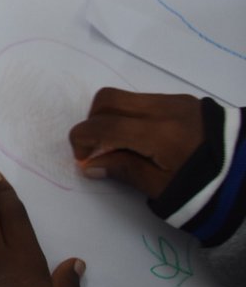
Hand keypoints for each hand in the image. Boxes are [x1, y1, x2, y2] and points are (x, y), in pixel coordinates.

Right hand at [69, 88, 202, 198]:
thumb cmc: (204, 188)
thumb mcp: (161, 188)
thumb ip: (123, 170)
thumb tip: (90, 163)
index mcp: (158, 134)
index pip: (102, 126)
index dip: (82, 140)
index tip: (83, 159)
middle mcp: (164, 109)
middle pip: (107, 99)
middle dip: (92, 121)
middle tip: (98, 148)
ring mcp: (175, 101)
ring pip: (127, 97)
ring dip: (112, 117)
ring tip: (122, 146)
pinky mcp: (184, 101)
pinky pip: (145, 100)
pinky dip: (132, 116)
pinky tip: (143, 140)